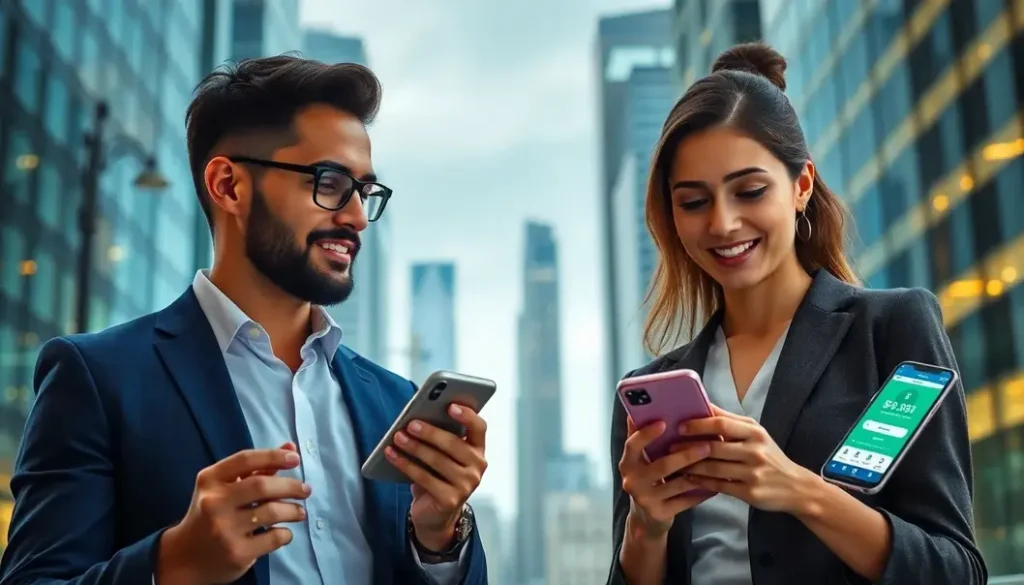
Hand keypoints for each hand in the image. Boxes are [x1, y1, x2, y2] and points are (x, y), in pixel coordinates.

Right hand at [156, 443, 311, 584]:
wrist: (184, 558)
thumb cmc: (211, 514)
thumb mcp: (224, 488)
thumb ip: (257, 468)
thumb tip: (291, 448)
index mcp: (209, 480)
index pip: (245, 459)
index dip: (274, 456)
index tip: (295, 458)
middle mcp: (214, 503)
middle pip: (262, 486)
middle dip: (291, 486)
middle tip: (306, 490)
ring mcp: (224, 529)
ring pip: (272, 512)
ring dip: (294, 510)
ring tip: (299, 512)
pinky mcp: (237, 553)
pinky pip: (274, 537)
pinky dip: (286, 533)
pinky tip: (285, 531)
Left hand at [386, 404, 487, 550]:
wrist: (435, 515)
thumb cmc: (438, 476)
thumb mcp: (442, 456)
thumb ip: (440, 438)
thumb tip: (418, 418)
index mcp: (477, 450)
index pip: (479, 427)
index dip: (467, 415)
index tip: (450, 405)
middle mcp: (477, 467)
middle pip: (454, 444)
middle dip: (430, 432)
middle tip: (411, 423)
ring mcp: (466, 485)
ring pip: (437, 460)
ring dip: (414, 447)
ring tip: (397, 437)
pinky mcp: (450, 500)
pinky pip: (424, 478)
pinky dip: (405, 464)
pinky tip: (392, 454)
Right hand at [618, 416, 713, 538]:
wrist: (647, 517)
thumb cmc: (648, 479)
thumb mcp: (641, 459)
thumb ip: (642, 437)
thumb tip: (640, 409)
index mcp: (627, 462)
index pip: (633, 445)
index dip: (646, 434)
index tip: (663, 422)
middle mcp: (632, 481)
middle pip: (661, 466)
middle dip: (686, 455)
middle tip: (707, 446)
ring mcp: (645, 499)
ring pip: (677, 484)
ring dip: (698, 473)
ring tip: (716, 463)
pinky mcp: (659, 513)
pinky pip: (685, 501)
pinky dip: (701, 492)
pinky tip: (715, 484)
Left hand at [680, 405, 817, 512]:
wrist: (796, 487)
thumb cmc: (769, 457)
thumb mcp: (756, 435)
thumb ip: (731, 422)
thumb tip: (703, 405)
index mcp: (755, 432)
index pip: (722, 424)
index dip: (699, 424)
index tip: (680, 425)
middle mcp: (755, 450)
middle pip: (714, 447)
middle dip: (688, 447)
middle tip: (669, 447)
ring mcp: (752, 472)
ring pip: (713, 467)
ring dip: (690, 465)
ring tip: (674, 463)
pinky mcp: (749, 492)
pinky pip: (718, 485)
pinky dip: (701, 482)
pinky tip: (688, 478)